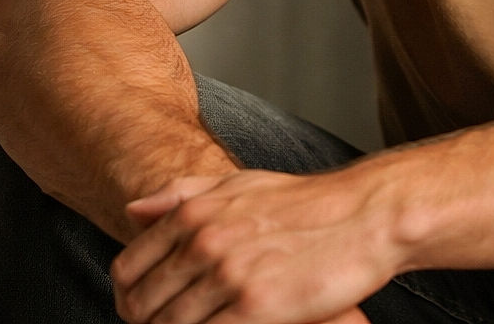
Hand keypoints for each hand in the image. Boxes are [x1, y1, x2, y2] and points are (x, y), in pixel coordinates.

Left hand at [111, 169, 393, 322]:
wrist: (365, 215)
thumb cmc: (306, 203)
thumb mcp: (242, 183)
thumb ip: (185, 194)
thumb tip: (133, 210)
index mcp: (196, 212)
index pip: (128, 270)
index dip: (131, 297)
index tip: (151, 307)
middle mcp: (205, 240)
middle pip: (142, 306)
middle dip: (150, 322)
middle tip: (180, 320)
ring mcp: (228, 274)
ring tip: (211, 320)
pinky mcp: (254, 307)